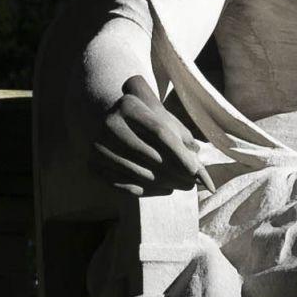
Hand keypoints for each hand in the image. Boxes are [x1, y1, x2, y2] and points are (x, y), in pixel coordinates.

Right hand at [93, 76, 207, 194]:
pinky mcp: (93, 165)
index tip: (196, 171)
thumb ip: (185, 140)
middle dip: (175, 172)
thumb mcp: (165, 121)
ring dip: (164, 183)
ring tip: (180, 185)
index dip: (179, 154)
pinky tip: (165, 189)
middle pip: (149, 155)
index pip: (159, 132)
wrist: (109, 123)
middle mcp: (109, 123)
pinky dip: (148, 191)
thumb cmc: (147, 122)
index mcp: (129, 105)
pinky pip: (124, 186)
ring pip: (138, 173)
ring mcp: (98, 146)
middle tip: (192, 183)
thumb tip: (203, 171)